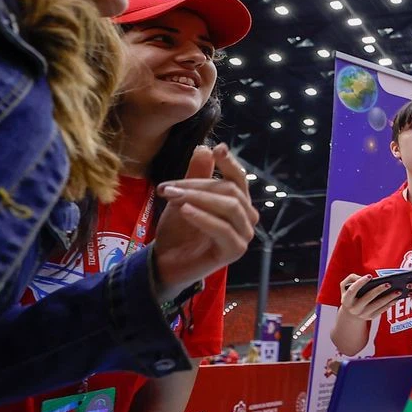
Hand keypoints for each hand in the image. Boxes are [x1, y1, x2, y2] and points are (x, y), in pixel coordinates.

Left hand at [151, 144, 258, 300]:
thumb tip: (205, 148)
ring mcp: (243, 235)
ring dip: (199, 198)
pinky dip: (203, 217)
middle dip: (199, 184)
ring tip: (172, 196)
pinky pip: (222, 228)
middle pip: (230, 190)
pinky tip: (185, 210)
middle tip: (168, 186)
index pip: (239, 179)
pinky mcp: (235, 250)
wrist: (165, 263)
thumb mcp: (183, 198)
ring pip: (229, 207)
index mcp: (238, 203)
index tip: (218, 149)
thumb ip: (196, 176)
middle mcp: (246, 218)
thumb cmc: (178, 231)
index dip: (231, 163)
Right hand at [337, 274, 400, 321]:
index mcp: (346, 299)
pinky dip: (389, 304)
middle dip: (379, 290)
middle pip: (368, 298)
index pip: (353, 290)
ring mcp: (363, 314)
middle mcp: (354, 308)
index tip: (370, 276)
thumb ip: (351, 278)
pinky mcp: (370, 317)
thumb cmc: (350, 295)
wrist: (350, 313)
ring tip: (398, 291)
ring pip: (377, 305)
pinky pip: (381, 310)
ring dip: (388, 298)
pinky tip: (396, 298)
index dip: (360, 283)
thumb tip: (364, 277)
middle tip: (389, 283)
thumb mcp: (345, 286)